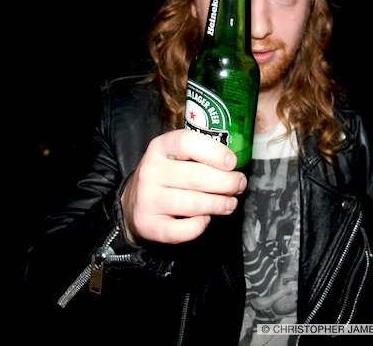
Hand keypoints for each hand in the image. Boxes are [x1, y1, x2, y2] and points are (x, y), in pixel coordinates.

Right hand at [120, 129, 247, 243]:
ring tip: (230, 203)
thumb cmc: (167, 176)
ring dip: (219, 204)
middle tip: (239, 185)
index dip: (214, 152)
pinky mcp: (148, 225)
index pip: (187, 142)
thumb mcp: (177, 156)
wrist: (133, 202)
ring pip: (193, 204)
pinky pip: (181, 230)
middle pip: (197, 177)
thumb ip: (201, 155)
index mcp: (159, 147)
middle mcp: (150, 171)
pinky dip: (199, 226)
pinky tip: (204, 219)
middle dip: (227, 183)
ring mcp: (147, 199)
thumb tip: (234, 167)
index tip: (232, 163)